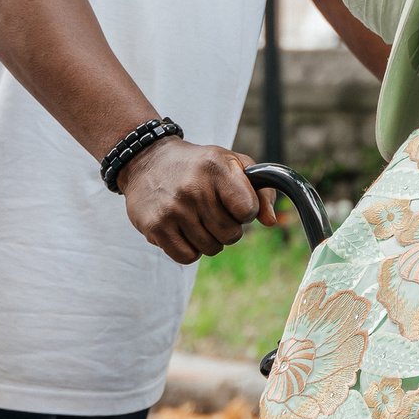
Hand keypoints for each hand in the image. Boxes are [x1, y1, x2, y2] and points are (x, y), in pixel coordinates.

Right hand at [119, 140, 274, 264]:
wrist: (148, 161)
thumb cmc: (199, 165)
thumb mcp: (232, 163)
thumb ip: (260, 190)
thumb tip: (270, 222)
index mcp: (216, 168)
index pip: (248, 210)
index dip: (246, 211)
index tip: (234, 203)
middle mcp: (193, 188)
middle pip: (231, 235)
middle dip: (228, 228)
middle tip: (214, 213)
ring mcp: (173, 209)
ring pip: (211, 248)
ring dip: (209, 239)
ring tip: (197, 219)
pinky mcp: (155, 226)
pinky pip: (187, 257)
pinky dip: (190, 250)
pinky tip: (184, 231)